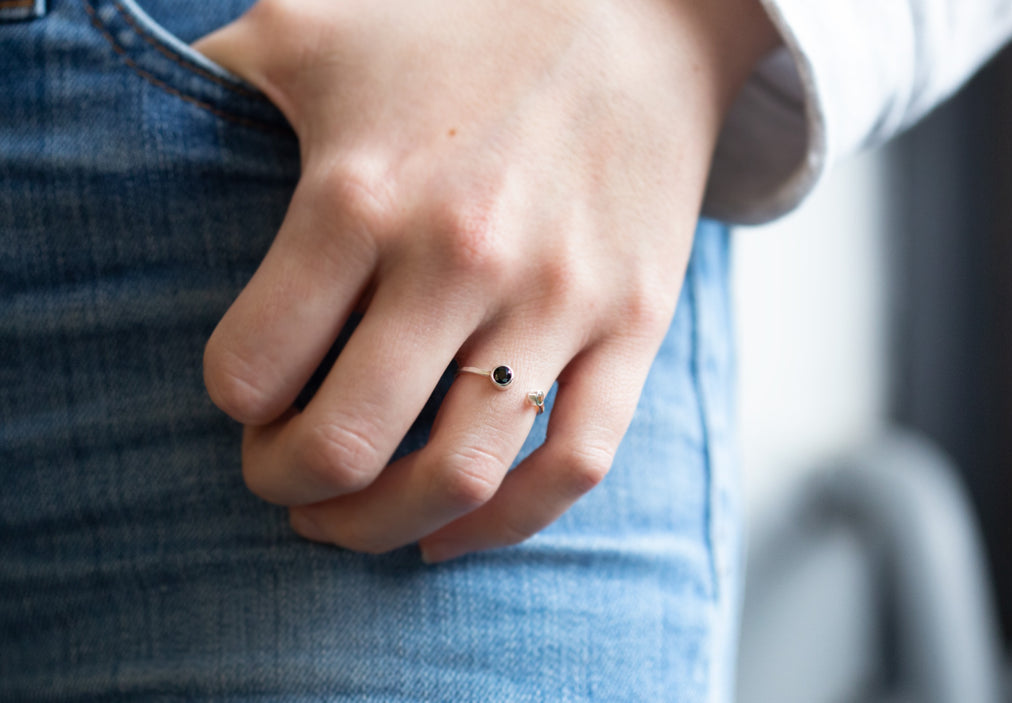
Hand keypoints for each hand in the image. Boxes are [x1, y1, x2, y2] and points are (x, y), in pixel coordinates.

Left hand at [195, 0, 777, 561]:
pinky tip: (452, 532)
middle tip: (281, 474)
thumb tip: (106, 83)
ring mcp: (558, 299)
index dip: (234, 404)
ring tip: (348, 519)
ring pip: (459, 475)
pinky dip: (506, 525)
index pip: (253, 368)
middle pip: (346, 443)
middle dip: (288, 484)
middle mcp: (461, 257)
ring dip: (381, 526)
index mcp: (363, 193)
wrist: (637, 21)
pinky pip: (575, 463)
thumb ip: (213, 73)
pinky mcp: (636, 324)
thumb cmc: (463, 31)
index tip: (248, 399)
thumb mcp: (317, 27)